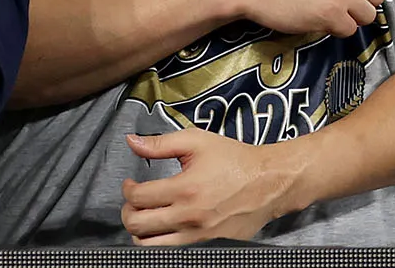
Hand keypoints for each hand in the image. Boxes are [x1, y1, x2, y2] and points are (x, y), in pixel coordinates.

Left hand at [122, 129, 300, 245]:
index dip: (127, 190)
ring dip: (142, 232)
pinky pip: (175, 253)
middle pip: (137, 226)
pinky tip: (166, 228)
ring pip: (151, 247)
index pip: (137, 198)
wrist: (268, 182)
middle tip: (135, 202)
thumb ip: (159, 144)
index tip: (131, 184)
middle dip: (128, 212)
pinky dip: (163, 243)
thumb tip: (132, 142)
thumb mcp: (195, 141)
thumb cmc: (234, 160)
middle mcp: (189, 217)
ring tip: (147, 217)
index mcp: (184, 189)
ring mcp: (200, 236)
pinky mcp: (211, 246)